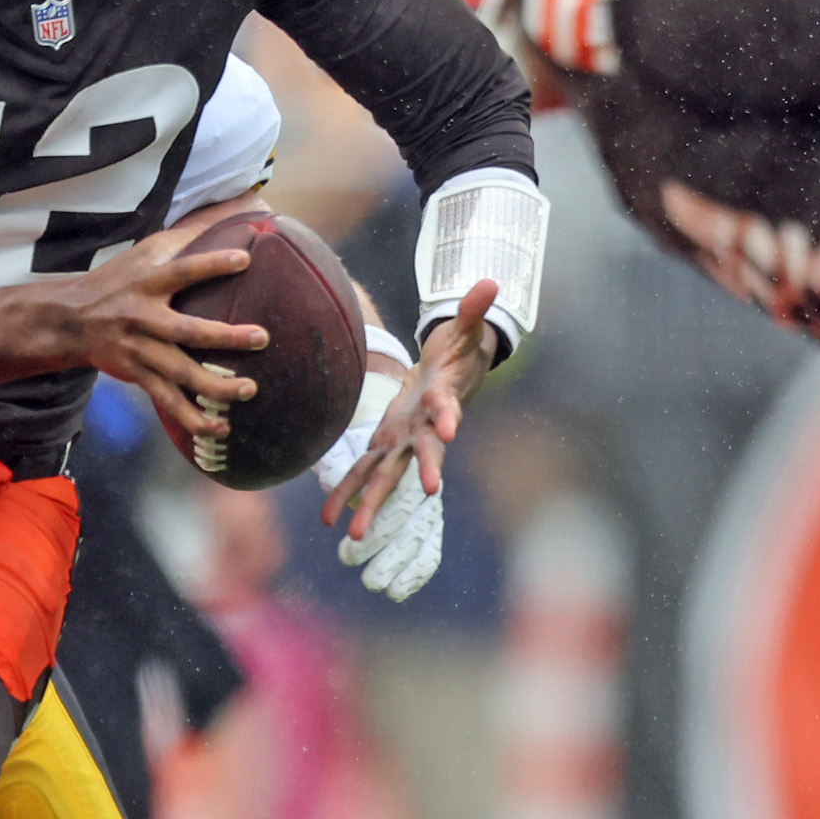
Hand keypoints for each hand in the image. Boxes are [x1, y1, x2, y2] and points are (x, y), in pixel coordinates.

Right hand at [44, 232, 265, 445]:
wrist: (70, 320)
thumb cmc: (120, 279)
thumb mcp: (147, 250)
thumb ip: (191, 234)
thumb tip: (241, 207)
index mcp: (148, 281)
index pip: (182, 270)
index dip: (211, 264)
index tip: (245, 259)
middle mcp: (144, 317)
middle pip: (186, 331)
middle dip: (224, 337)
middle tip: (261, 337)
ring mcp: (140, 351)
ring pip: (180, 373)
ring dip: (215, 385)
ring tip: (248, 390)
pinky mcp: (138, 376)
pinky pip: (168, 401)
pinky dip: (193, 417)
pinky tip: (220, 426)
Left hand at [321, 281, 495, 548]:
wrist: (445, 381)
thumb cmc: (456, 355)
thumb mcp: (463, 331)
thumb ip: (472, 311)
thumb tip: (491, 281)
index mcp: (442, 403)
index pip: (448, 409)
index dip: (449, 418)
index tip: (450, 432)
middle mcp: (424, 432)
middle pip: (422, 453)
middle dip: (421, 472)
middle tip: (425, 491)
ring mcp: (404, 443)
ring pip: (386, 476)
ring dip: (370, 504)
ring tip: (352, 536)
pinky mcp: (385, 445)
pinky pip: (363, 472)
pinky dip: (345, 493)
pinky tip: (328, 520)